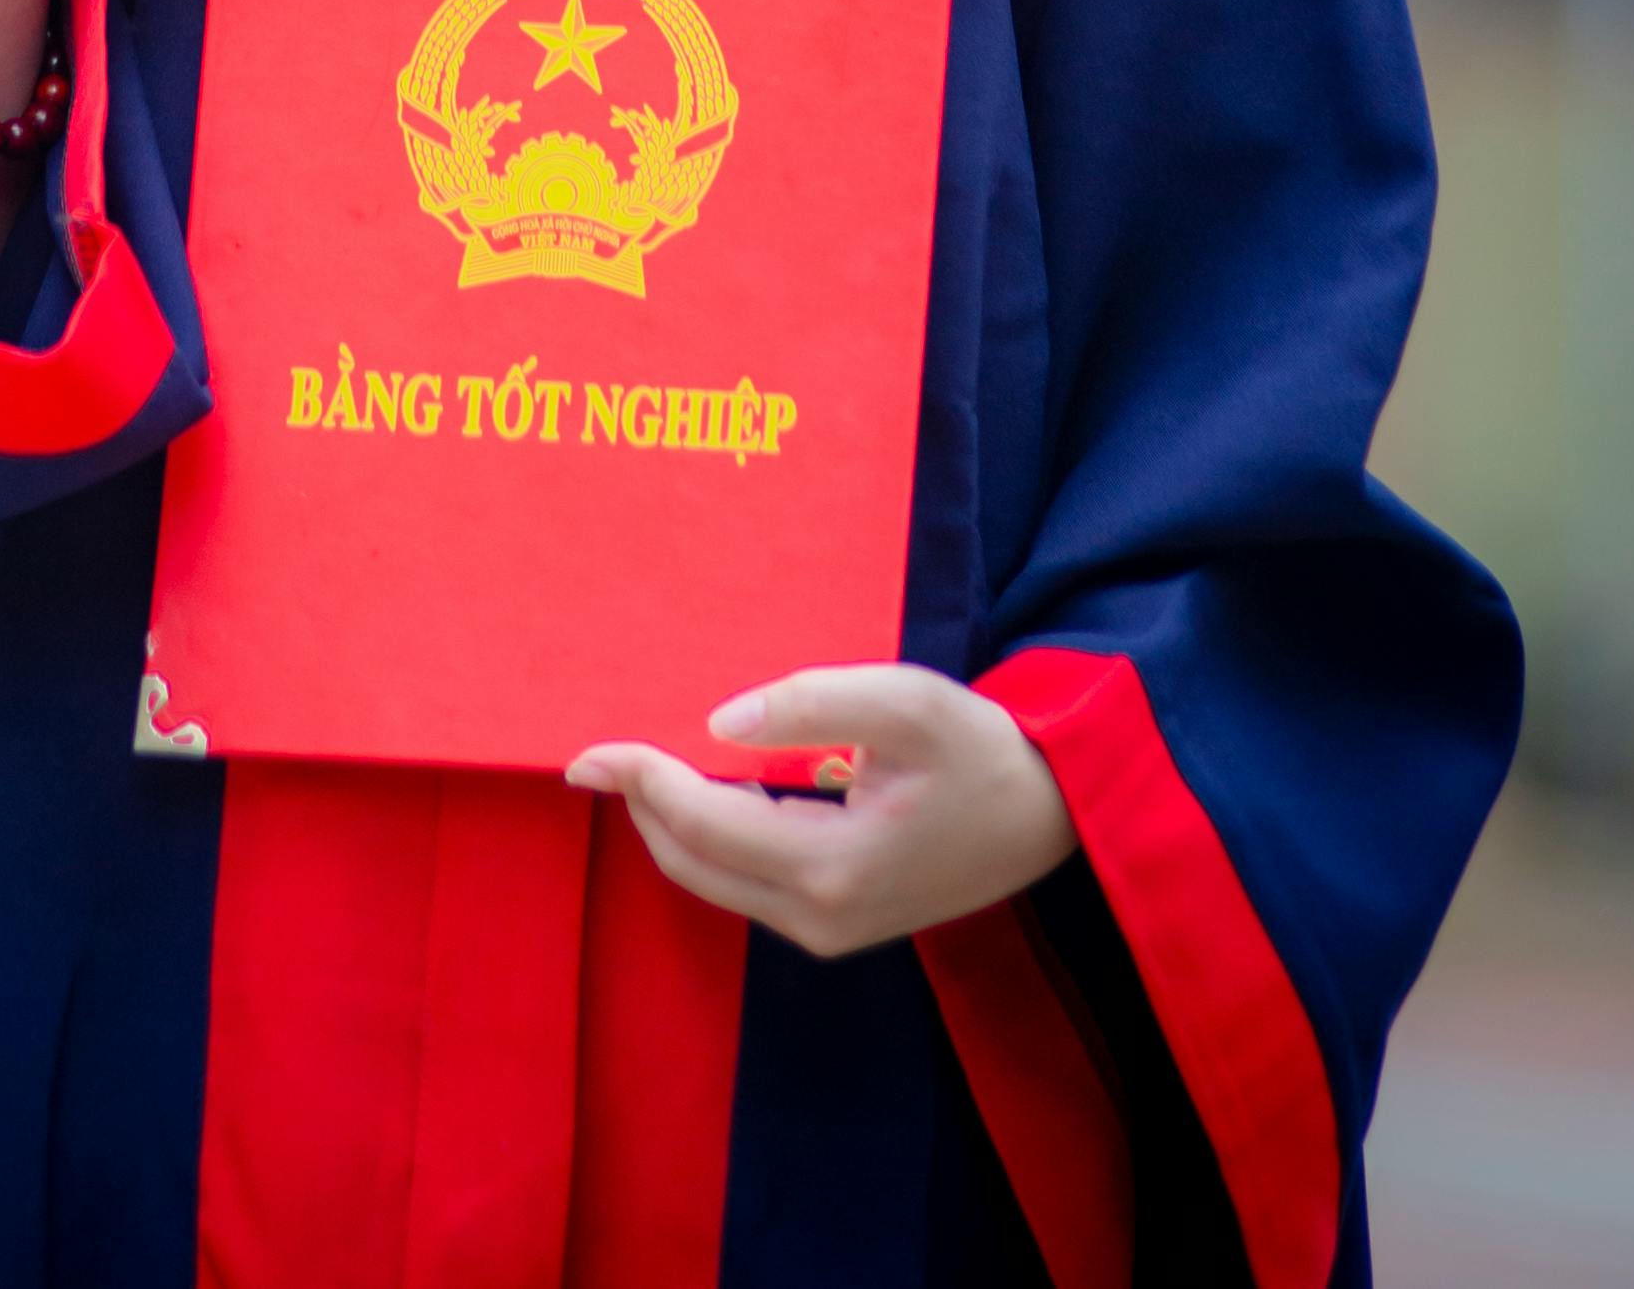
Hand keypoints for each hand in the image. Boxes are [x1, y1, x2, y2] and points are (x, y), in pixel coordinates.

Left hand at [566, 665, 1074, 956]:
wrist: (1045, 815)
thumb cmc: (979, 749)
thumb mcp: (906, 702)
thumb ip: (811, 703)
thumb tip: (719, 723)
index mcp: (832, 868)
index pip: (704, 825)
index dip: (641, 781)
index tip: (588, 750)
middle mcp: (818, 916)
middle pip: (693, 863)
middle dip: (642, 806)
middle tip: (602, 751)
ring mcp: (827, 930)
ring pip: (713, 878)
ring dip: (672, 822)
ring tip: (642, 759)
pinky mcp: (835, 923)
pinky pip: (745, 880)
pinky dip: (710, 835)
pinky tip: (704, 786)